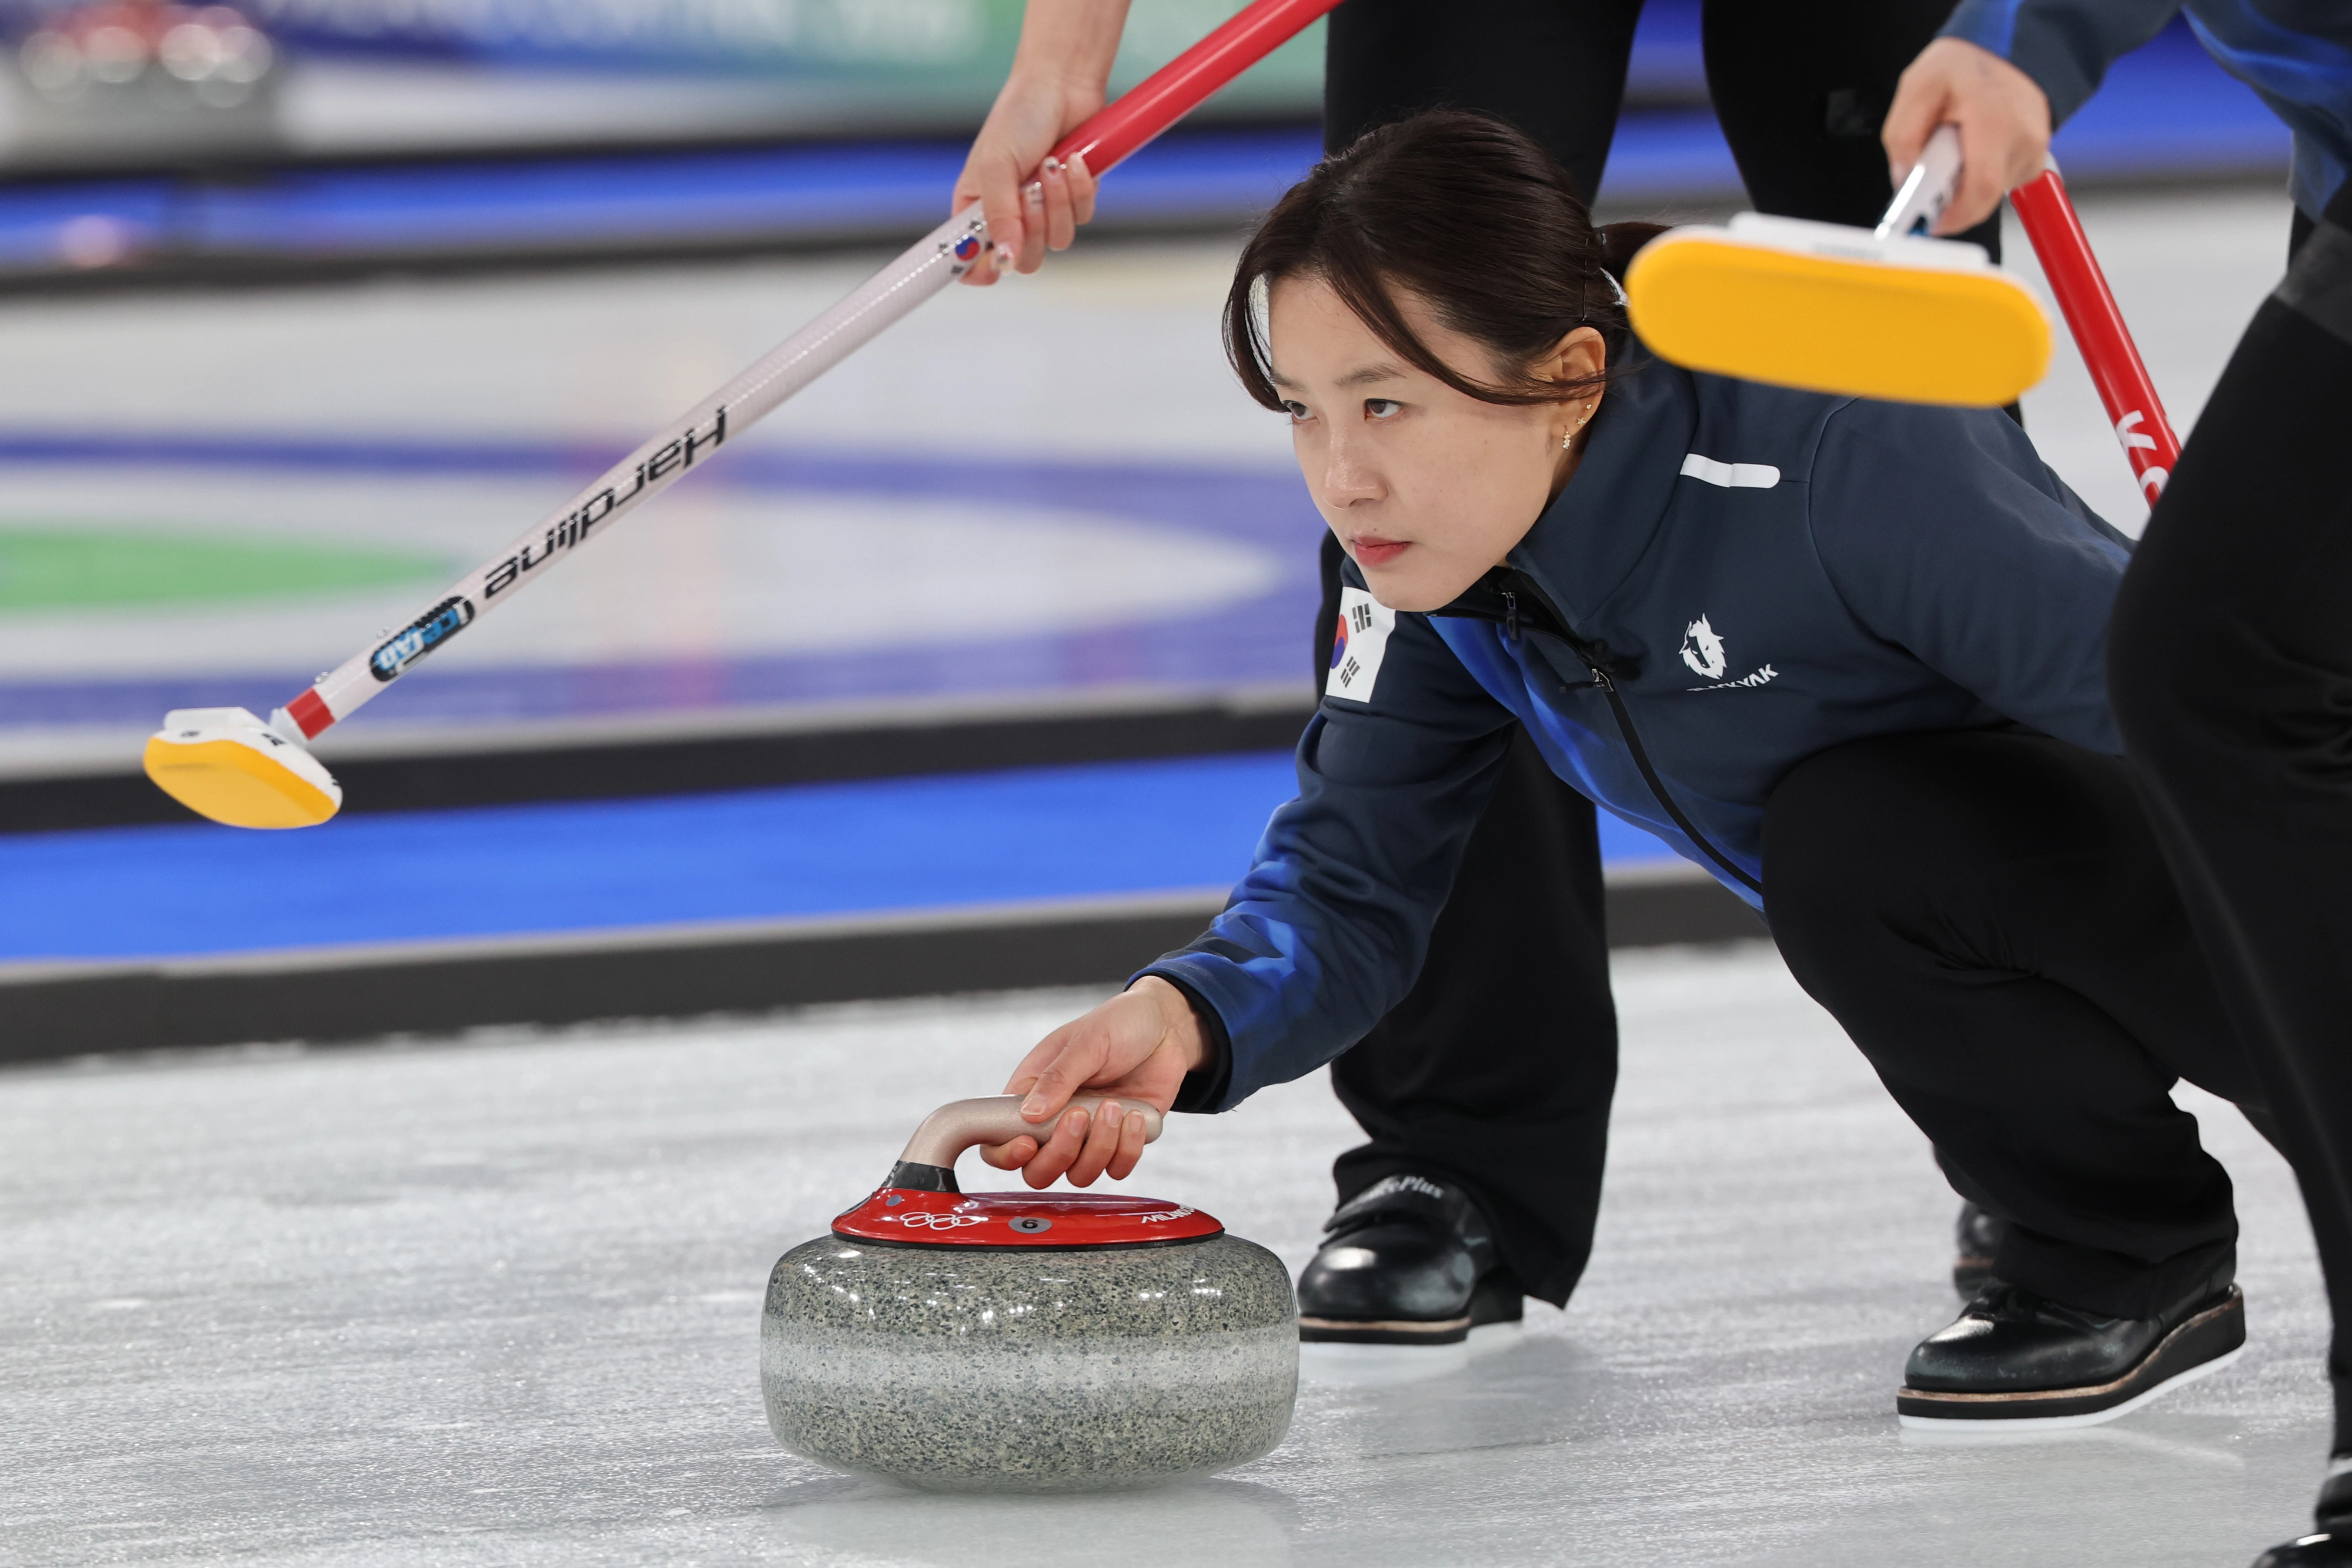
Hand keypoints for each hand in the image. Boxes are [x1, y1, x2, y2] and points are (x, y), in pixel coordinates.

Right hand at [950, 0, 1124, 284]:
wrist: (1062, 87)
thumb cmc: (1019, 118)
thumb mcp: (996, 166)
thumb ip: (999, 216)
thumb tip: (1004, 260)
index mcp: (976, 209)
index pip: (972, 261)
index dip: (980, 270)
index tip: (994, 263)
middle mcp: (1008, 216)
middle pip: (1023, 260)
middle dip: (1031, 228)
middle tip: (1029, 192)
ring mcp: (1043, 210)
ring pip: (1056, 241)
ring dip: (1058, 204)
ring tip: (1052, 166)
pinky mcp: (1073, 199)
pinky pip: (1081, 217)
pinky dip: (1080, 190)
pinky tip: (1075, 161)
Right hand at [978, 977, 1208, 1186]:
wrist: (1166, 1026)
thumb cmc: (1118, 1024)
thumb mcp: (1086, 1041)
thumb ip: (1058, 1077)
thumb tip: (1029, 1114)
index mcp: (1032, 1093)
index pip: (998, 1140)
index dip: (1006, 1154)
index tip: (1028, 1143)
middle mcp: (1055, 1121)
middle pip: (1038, 1171)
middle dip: (1060, 1152)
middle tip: (1080, 1116)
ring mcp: (1088, 1136)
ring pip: (1079, 1175)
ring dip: (1098, 1148)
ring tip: (1115, 1108)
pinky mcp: (1120, 1142)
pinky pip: (1116, 1169)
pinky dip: (1127, 1149)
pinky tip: (1136, 1116)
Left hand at [1883, 37, 2053, 234]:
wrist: (2008, 46)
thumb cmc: (1964, 65)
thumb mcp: (1918, 85)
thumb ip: (1903, 135)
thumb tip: (1903, 179)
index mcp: (1996, 122)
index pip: (1980, 188)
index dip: (1951, 215)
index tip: (1925, 222)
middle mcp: (2024, 139)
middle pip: (1983, 198)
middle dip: (1950, 200)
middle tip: (1929, 181)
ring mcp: (2035, 150)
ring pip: (1988, 193)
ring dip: (1962, 181)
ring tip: (1954, 147)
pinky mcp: (2035, 157)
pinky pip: (1998, 182)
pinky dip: (1977, 173)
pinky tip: (1972, 148)